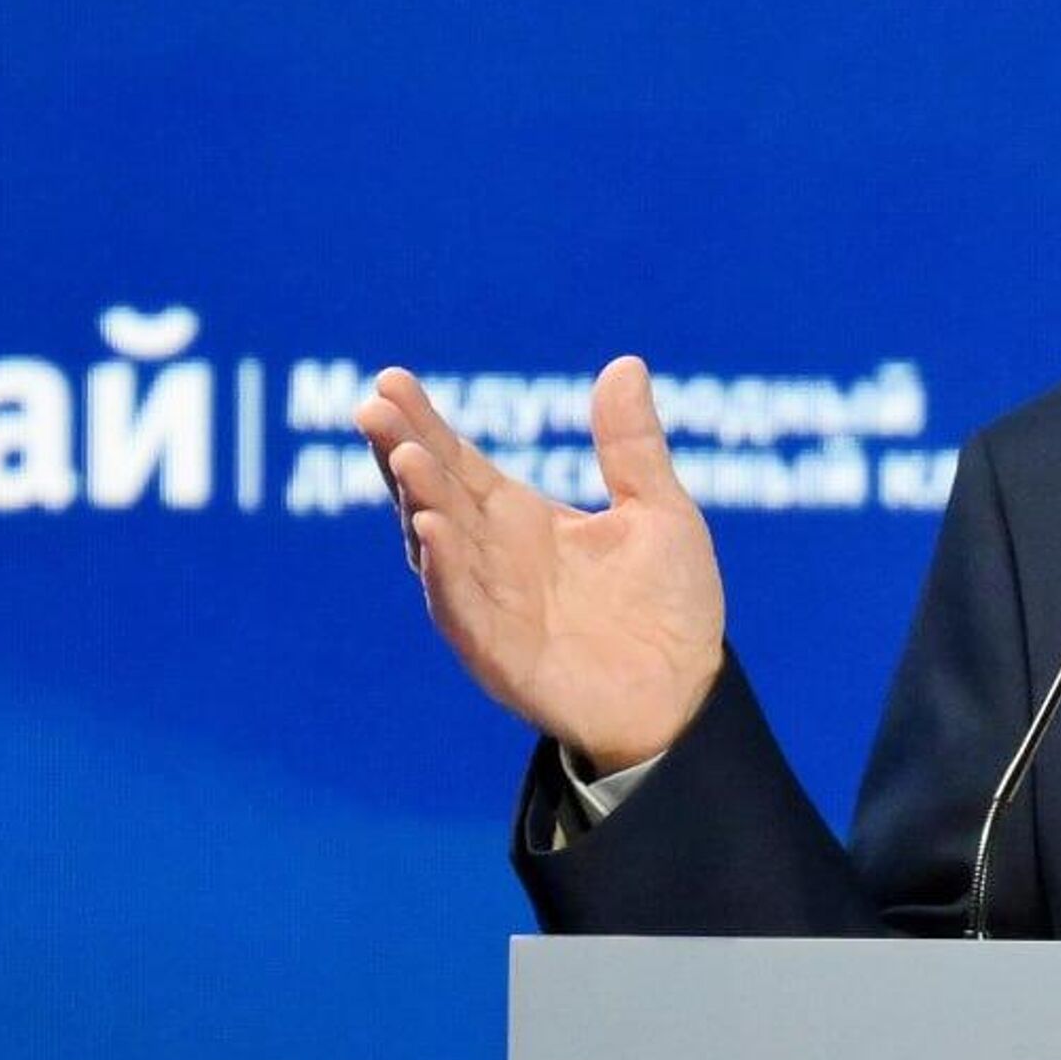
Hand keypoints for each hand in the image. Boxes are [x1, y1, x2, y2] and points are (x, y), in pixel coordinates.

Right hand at [355, 356, 724, 771]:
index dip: (425, 423)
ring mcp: (490, 606)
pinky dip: (444, 571)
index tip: (391, 380)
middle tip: (373, 406)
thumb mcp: (659, 511)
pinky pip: (462, 610)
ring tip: (406, 457)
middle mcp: (493, 558)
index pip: (459, 463)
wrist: (686, 696)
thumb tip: (626, 363)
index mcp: (523, 520)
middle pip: (435, 495)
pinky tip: (431, 532)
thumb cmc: (669, 606)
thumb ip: (631, 446)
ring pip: (440, 548)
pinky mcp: (500, 655)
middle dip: (403, 451)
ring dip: (419, 503)